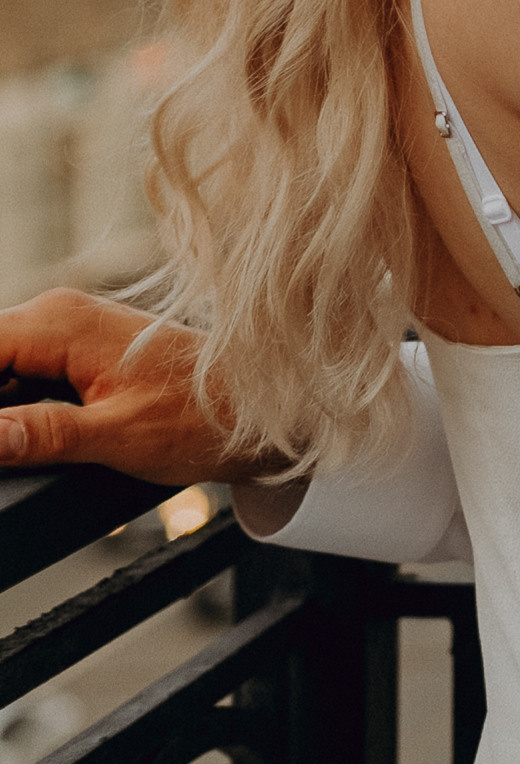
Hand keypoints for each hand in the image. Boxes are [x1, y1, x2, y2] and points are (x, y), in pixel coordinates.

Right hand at [0, 291, 249, 485]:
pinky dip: (12, 406)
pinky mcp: (76, 353)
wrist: (250, 408)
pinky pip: (21, 375)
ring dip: (2, 408)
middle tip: (9, 448)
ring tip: (18, 446)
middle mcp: (59, 315)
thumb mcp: (113, 436)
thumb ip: (40, 435)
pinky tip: (20, 438)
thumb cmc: (199, 416)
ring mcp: (67, 331)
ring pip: (0, 368)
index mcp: (60, 322)